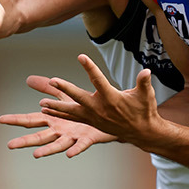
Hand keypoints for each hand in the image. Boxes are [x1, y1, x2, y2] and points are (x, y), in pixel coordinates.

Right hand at [0, 75, 116, 157]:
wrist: (108, 117)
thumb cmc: (84, 109)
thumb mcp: (63, 95)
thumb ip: (47, 88)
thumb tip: (28, 79)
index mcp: (53, 120)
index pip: (30, 119)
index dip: (15, 119)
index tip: (0, 119)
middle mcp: (60, 130)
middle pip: (39, 136)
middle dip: (24, 141)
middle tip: (10, 145)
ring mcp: (72, 136)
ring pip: (57, 144)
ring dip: (46, 150)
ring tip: (35, 155)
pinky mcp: (87, 138)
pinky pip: (80, 145)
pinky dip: (75, 150)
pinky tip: (69, 154)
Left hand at [38, 54, 163, 146]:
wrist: (142, 132)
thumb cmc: (144, 110)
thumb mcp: (146, 95)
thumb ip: (144, 82)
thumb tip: (146, 72)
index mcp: (111, 99)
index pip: (98, 80)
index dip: (90, 68)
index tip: (81, 57)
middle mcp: (99, 108)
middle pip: (79, 97)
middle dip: (65, 89)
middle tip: (52, 81)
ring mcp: (94, 117)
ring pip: (71, 112)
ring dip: (56, 107)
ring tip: (41, 103)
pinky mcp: (91, 122)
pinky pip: (72, 118)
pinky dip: (60, 114)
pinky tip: (48, 110)